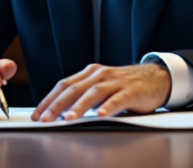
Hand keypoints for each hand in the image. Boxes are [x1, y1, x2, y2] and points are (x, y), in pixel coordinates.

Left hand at [31, 63, 170, 121]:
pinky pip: (118, 99)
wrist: (156, 78)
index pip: (64, 85)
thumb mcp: (101, 88)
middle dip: (57, 105)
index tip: (37, 114)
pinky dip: (108, 107)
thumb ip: (83, 96)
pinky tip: (101, 115)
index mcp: (90, 73)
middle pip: (74, 89)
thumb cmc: (125, 86)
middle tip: (45, 119)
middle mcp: (100, 74)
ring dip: (79, 106)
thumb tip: (59, 111)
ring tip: (68, 118)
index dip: (49, 99)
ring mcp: (116, 82)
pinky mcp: (131, 91)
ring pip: (93, 93)